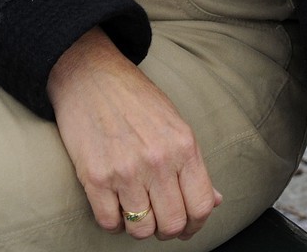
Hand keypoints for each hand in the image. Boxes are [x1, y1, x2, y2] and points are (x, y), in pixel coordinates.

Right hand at [48, 27, 220, 240]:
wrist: (91, 75)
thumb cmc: (136, 99)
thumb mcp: (175, 123)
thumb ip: (194, 164)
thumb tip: (215, 201)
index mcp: (183, 145)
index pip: (201, 205)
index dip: (195, 225)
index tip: (186, 226)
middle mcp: (158, 160)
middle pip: (172, 224)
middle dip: (166, 229)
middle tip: (158, 218)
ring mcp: (126, 171)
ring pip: (141, 230)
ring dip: (139, 226)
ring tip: (135, 208)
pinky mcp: (95, 178)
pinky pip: (109, 224)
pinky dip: (113, 222)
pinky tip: (114, 203)